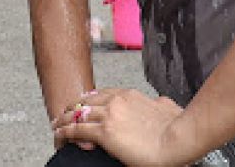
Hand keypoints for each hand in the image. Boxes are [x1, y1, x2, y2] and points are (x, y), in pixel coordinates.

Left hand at [52, 89, 189, 166]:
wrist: (178, 139)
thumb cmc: (177, 127)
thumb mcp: (168, 106)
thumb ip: (160, 103)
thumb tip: (160, 101)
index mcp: (130, 95)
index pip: (103, 94)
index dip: (90, 100)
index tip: (83, 103)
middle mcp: (117, 101)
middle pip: (86, 102)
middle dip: (73, 108)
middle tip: (64, 113)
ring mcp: (110, 116)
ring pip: (78, 114)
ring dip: (65, 119)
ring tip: (56, 123)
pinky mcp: (105, 133)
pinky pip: (78, 131)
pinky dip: (65, 132)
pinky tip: (59, 134)